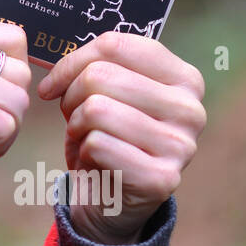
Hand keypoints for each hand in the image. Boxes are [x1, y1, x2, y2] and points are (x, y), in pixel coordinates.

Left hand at [37, 31, 204, 244]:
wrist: (112, 200)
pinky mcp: (162, 179)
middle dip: (71, 98)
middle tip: (76, 119)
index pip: (114, 44)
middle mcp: (191, 109)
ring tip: (88, 140)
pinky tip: (96, 164)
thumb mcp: (106, 92)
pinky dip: (83, 153)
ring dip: (76, 127)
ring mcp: (182, 145)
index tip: (54, 85)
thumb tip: (55, 63)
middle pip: (100, 75)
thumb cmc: (106, 135)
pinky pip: (97, 144)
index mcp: (183, 77)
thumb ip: (96, 64)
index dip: (72, 62)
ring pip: (96, 109)